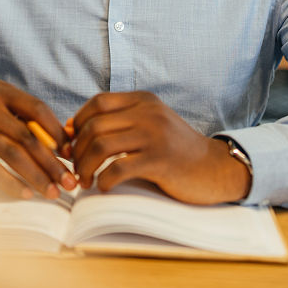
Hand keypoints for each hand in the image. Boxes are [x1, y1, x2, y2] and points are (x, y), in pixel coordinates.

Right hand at [0, 80, 75, 199]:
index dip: (58, 133)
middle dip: (52, 162)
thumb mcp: (3, 114)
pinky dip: (12, 183)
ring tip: (53, 192)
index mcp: (0, 90)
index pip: (37, 109)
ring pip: (13, 154)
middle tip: (70, 182)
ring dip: (37, 176)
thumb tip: (69, 145)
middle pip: (28, 136)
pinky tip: (28, 194)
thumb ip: (31, 124)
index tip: (72, 155)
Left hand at [69, 91, 250, 204]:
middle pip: (94, 125)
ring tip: (85, 180)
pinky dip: (103, 181)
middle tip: (75, 168)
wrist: (214, 169)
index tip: (73, 143)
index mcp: (144, 101)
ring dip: (85, 167)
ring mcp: (155, 135)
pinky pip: (118, 169)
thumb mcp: (150, 124)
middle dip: (77, 150)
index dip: (78, 122)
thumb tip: (73, 130)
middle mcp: (148, 113)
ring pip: (101, 146)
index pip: (98, 103)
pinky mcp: (160, 160)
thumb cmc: (175, 150)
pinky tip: (104, 187)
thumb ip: (120, 122)